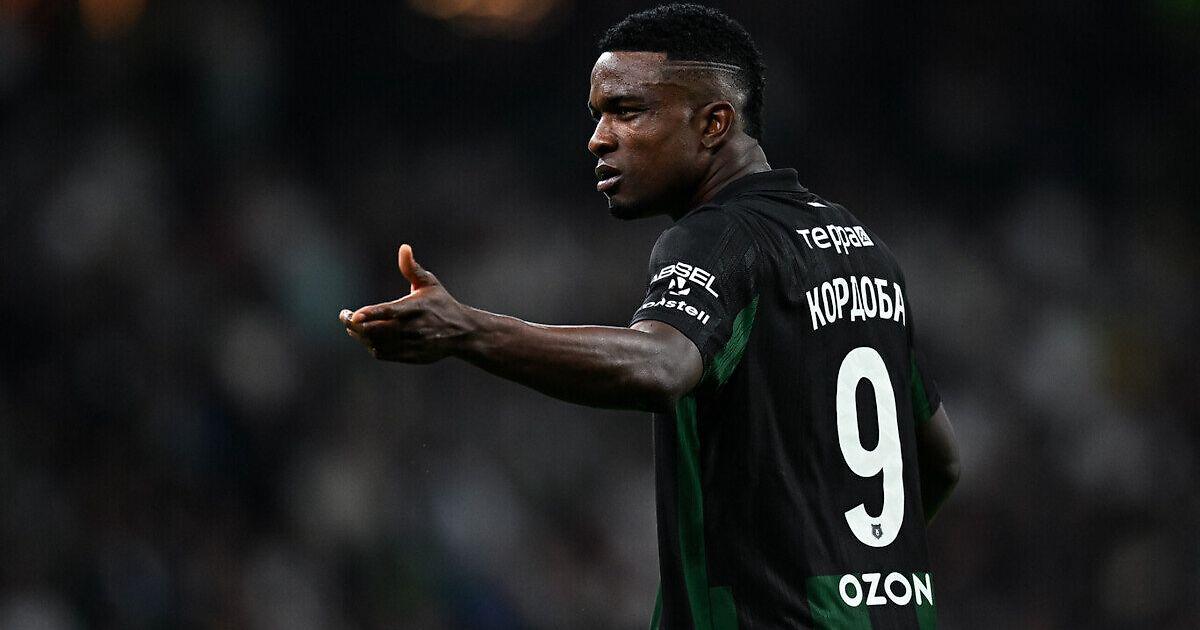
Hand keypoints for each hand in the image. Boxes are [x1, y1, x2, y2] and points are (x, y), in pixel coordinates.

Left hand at [339, 244, 473, 362]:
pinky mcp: (411, 356)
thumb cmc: (442, 304)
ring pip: (377, 344)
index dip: (371, 314)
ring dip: (361, 336)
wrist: (463, 333)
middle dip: (356, 325)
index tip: (353, 314)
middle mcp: (413, 328)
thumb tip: (403, 248)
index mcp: (416, 308)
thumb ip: (412, 268)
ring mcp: (412, 344)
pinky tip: (367, 338)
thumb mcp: (429, 284)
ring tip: (353, 327)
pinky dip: (371, 346)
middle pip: (378, 331)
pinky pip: (384, 354)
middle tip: (345, 317)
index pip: (389, 312)